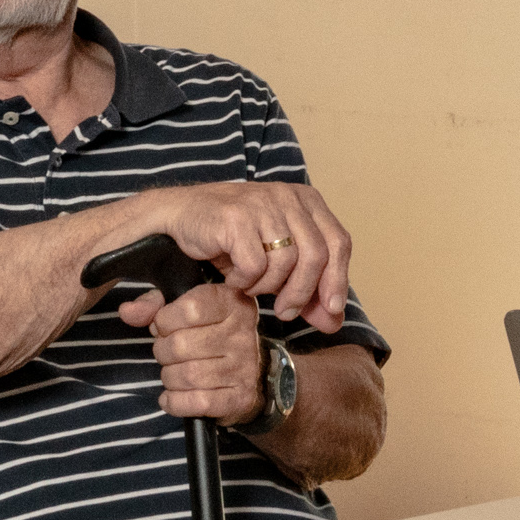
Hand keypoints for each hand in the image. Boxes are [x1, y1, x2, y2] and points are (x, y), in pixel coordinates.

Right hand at [115, 183, 351, 330]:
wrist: (181, 218)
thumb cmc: (232, 240)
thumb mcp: (276, 265)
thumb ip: (307, 291)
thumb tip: (334, 322)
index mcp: (306, 200)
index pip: (339, 242)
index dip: (338, 279)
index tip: (331, 310)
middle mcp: (288, 197)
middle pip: (317, 255)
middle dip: (303, 292)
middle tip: (285, 312)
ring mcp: (262, 204)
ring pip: (286, 262)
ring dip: (268, 287)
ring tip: (251, 288)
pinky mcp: (236, 217)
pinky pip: (254, 265)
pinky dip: (245, 281)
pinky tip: (233, 279)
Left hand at [120, 279, 264, 424]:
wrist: (250, 372)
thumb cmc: (209, 334)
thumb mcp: (186, 307)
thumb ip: (154, 305)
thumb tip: (127, 311)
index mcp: (231, 303)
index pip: (189, 309)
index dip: (165, 320)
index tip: (166, 326)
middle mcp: (241, 333)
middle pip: (181, 345)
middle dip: (162, 352)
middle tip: (167, 353)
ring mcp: (243, 367)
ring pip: (187, 375)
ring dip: (168, 377)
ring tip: (173, 372)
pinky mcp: (239, 397)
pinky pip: (197, 402)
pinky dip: (175, 402)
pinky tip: (172, 396)